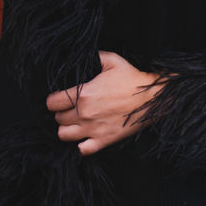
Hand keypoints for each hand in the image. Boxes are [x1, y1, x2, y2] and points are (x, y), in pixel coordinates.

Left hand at [46, 50, 163, 155]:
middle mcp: (85, 113)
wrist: (152, 98)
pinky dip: (81, 145)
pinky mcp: (104, 141)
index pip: (52, 103)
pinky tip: (86, 136)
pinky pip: (82, 150)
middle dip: (61, 112)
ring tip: (75, 122)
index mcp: (84, 94)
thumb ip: (93, 57)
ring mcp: (94, 129)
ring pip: (64, 135)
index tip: (59, 98)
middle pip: (58, 118)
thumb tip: (82, 56)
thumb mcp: (112, 60)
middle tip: (71, 108)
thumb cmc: (132, 78)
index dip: (54, 100)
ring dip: (67, 128)